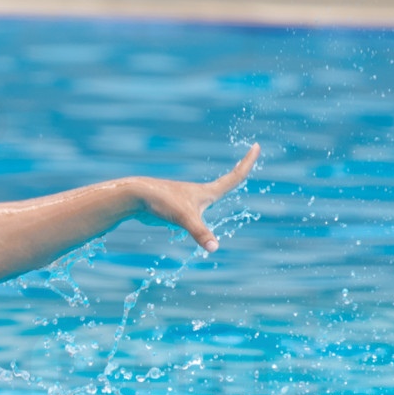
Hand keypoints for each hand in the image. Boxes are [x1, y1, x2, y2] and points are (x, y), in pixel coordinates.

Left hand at [133, 143, 259, 251]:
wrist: (136, 198)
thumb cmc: (162, 202)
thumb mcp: (185, 218)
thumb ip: (201, 233)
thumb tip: (214, 248)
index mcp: (207, 192)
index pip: (234, 176)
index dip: (247, 162)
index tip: (257, 146)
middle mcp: (199, 194)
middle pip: (225, 182)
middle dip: (238, 173)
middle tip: (248, 162)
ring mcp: (187, 201)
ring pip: (207, 196)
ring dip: (218, 189)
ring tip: (228, 183)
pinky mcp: (175, 209)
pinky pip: (192, 210)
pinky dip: (198, 210)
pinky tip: (191, 214)